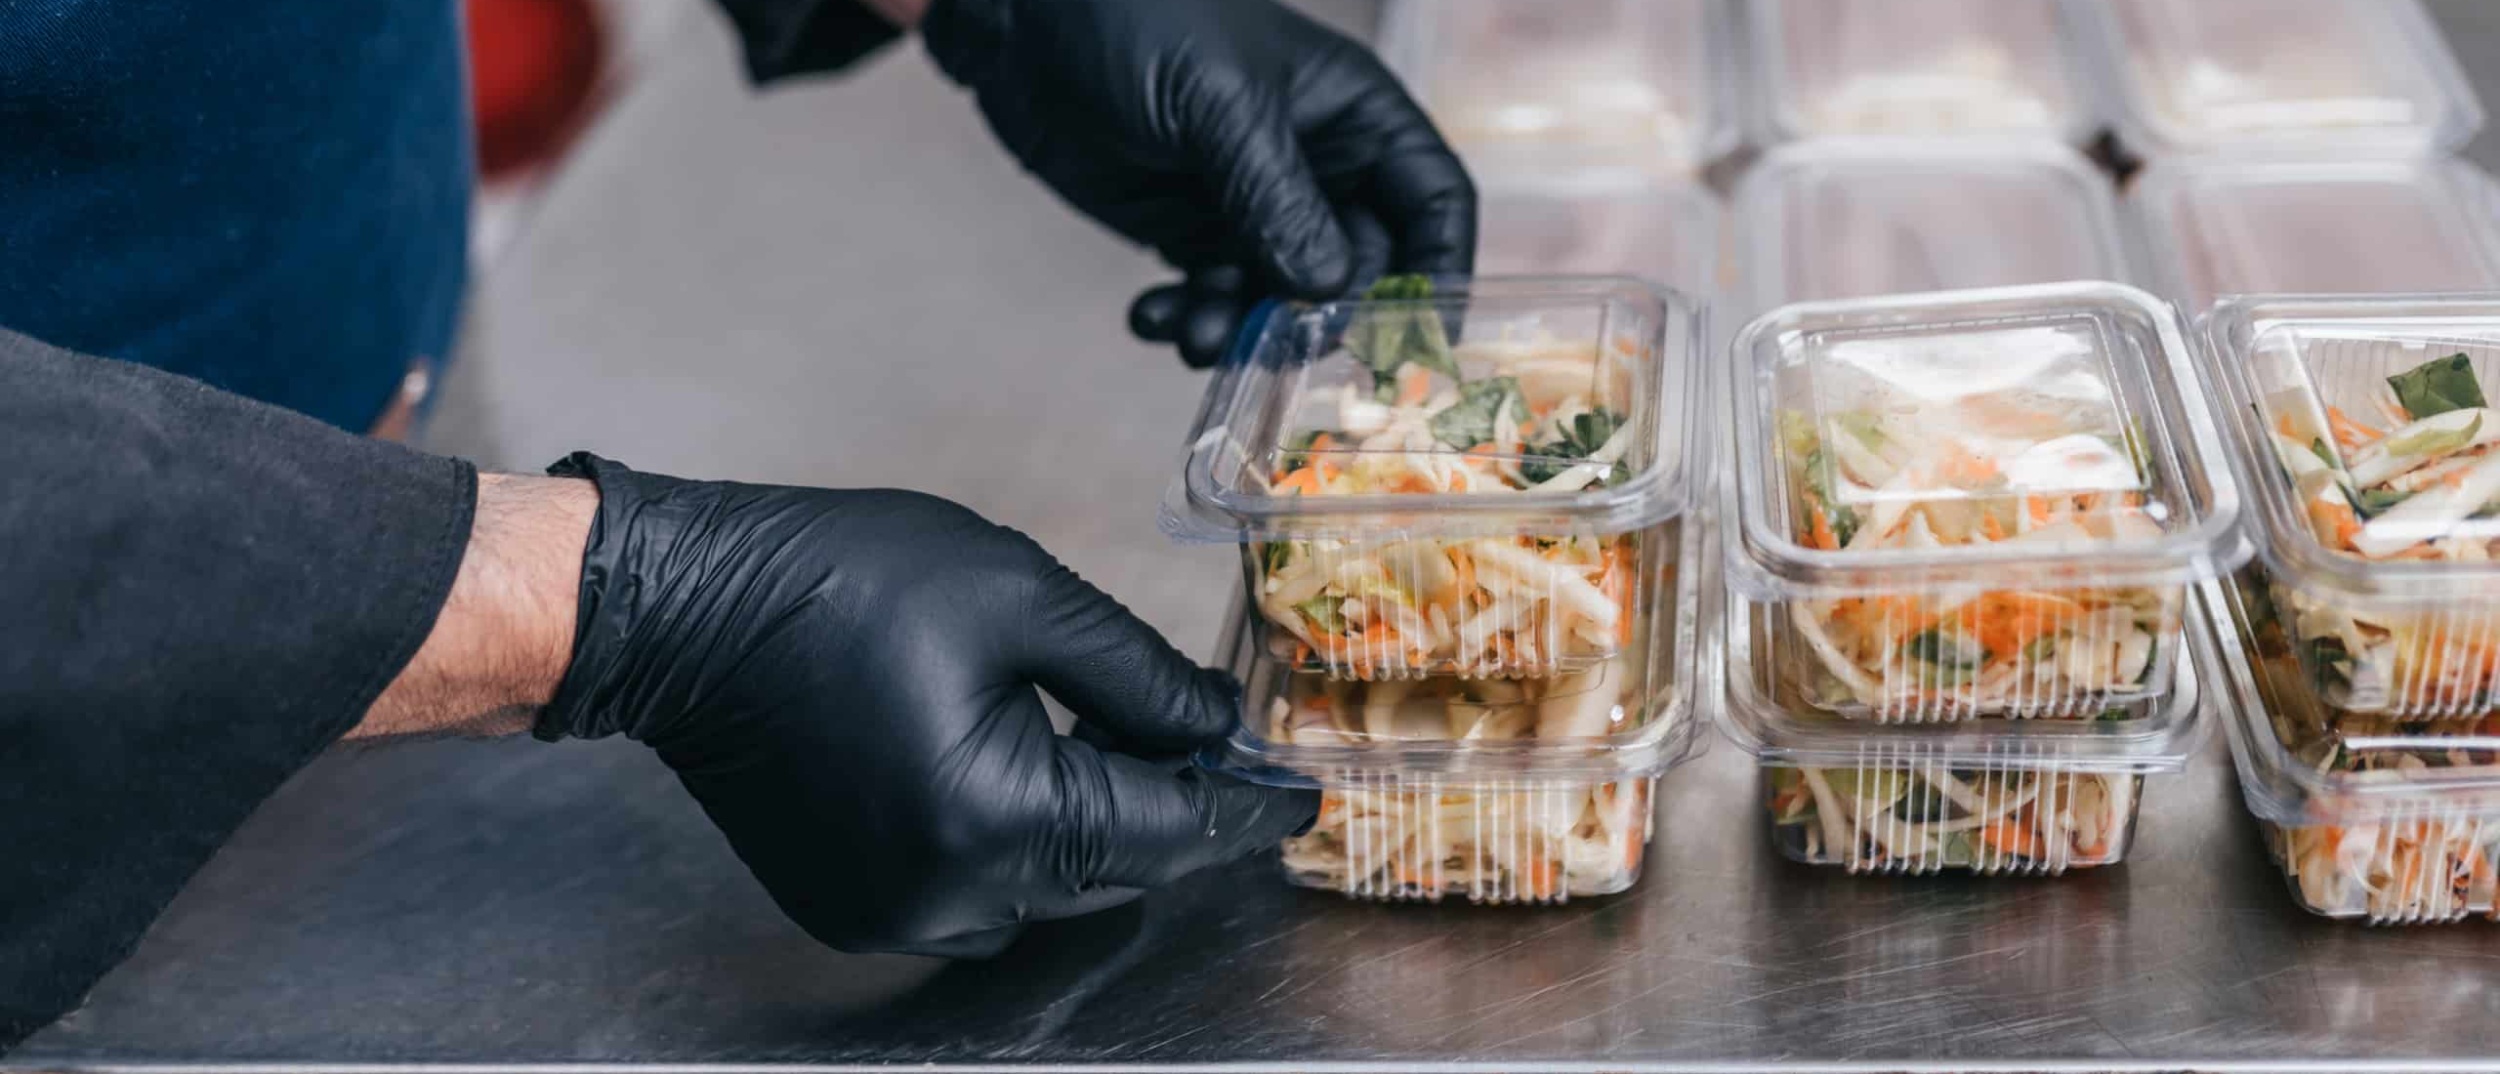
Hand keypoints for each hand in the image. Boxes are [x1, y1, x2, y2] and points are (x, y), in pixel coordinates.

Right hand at [532, 453, 1316, 956]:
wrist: (682, 614)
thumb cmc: (839, 581)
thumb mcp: (1019, 596)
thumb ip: (1137, 674)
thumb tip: (1216, 729)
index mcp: (999, 816)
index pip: (1168, 831)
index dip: (1243, 808)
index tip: (1299, 798)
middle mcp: (950, 894)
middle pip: (1114, 870)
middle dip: (1163, 805)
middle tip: (1198, 736)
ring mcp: (895, 915)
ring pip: (1049, 891)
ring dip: (1086, 827)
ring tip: (1085, 732)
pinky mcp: (855, 910)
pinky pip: (978, 899)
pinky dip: (1012, 845)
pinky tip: (1003, 764)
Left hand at [922, 0, 1476, 366]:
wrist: (1022, 19)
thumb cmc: (1136, 21)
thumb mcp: (1219, 104)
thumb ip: (1277, 197)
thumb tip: (1329, 289)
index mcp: (1354, 113)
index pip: (1434, 199)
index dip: (1440, 268)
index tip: (1416, 338)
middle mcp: (1316, 163)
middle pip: (1360, 270)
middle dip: (1318, 315)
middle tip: (1273, 343)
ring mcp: (1252, 202)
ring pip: (1282, 298)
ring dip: (1245, 329)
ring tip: (1194, 335)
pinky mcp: (1189, 229)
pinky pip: (1216, 298)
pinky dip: (1191, 320)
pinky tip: (1152, 315)